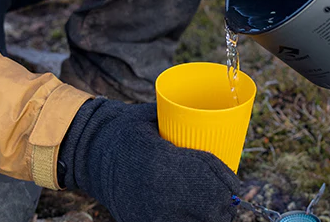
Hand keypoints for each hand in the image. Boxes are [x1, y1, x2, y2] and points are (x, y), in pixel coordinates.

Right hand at [57, 98, 239, 221]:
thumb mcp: (153, 117)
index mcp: (163, 161)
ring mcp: (150, 212)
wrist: (89, 153)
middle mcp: (159, 191)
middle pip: (210, 208)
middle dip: (225, 205)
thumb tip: (218, 117)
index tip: (240, 186)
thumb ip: (183, 121)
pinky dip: (191, 221)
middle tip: (231, 199)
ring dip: (210, 216)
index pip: (211, 178)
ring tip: (217, 209)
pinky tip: (196, 215)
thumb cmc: (125, 129)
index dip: (231, 184)